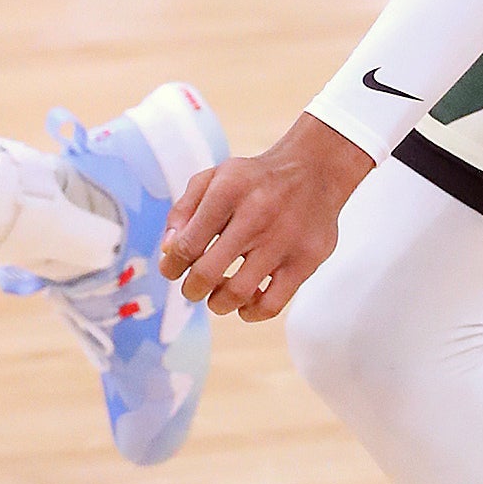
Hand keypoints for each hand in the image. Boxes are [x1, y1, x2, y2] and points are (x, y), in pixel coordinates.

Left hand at [159, 114, 375, 321]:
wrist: (314, 170)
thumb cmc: (256, 180)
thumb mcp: (214, 178)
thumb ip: (184, 211)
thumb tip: (168, 250)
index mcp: (227, 190)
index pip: (186, 244)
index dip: (171, 266)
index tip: (172, 269)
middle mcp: (256, 215)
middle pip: (207, 274)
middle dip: (191, 289)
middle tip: (193, 288)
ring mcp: (283, 240)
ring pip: (237, 294)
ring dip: (218, 303)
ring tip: (218, 295)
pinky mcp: (306, 260)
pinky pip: (272, 304)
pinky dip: (252, 312)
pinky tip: (246, 302)